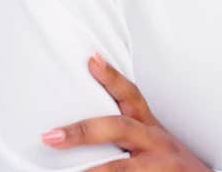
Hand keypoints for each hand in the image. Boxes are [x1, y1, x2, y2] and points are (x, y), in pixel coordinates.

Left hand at [40, 53, 213, 171]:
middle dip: (84, 131)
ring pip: (123, 168)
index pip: (131, 95)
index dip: (112, 77)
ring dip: (95, 171)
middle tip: (51, 137)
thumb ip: (126, 128)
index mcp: (149, 127)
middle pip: (119, 128)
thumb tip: (82, 124)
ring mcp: (157, 166)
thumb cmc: (170, 162)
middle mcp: (154, 142)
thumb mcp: (153, 139)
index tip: (91, 60)